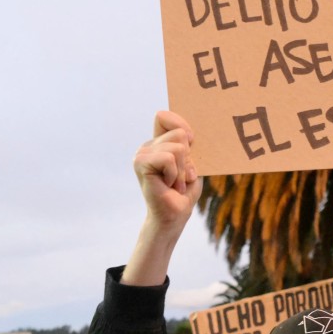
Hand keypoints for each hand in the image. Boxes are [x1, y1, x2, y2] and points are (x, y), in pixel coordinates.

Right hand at [135, 111, 199, 230]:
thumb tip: (186, 135)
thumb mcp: (192, 164)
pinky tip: (168, 185)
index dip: (181, 125)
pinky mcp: (140, 163)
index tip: (190, 143)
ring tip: (174, 183)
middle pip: (179, 133)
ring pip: (178, 147)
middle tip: (179, 177)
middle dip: (188, 158)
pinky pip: (169, 158)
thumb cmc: (183, 193)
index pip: (164, 116)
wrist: (172, 217)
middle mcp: (147, 146)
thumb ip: (188, 146)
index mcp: (157, 143)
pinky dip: (174, 174)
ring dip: (182, 170)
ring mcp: (142, 154)